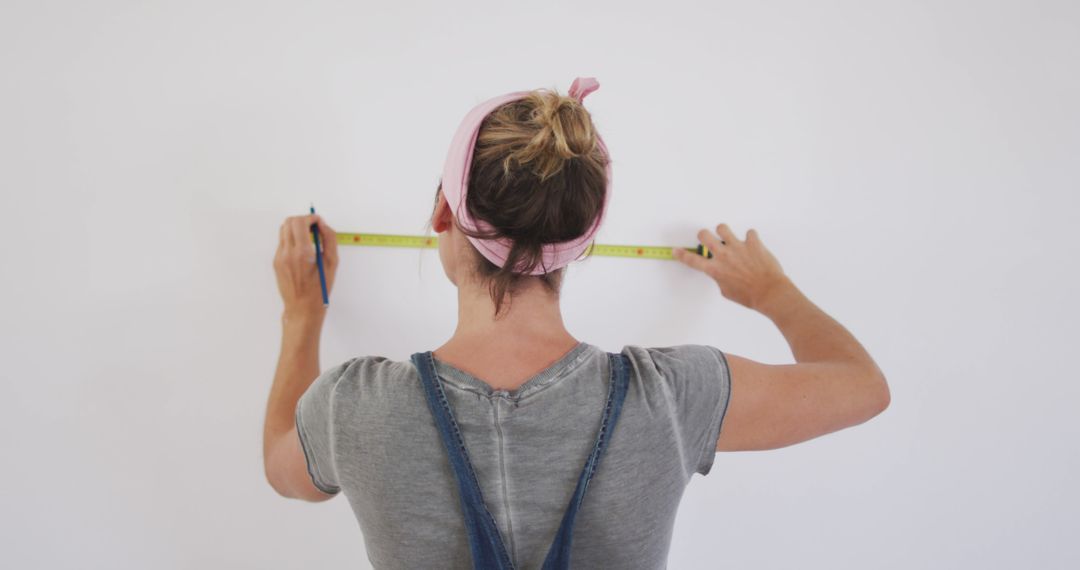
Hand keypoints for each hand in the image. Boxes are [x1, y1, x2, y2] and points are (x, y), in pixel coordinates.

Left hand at [273, 214, 338, 317]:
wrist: (302, 308)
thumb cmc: (319, 290)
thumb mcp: (332, 264)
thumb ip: (329, 240)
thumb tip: (323, 225)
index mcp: (302, 253)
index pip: (300, 222)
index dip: (311, 218)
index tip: (319, 222)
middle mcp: (287, 253)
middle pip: (289, 222)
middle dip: (303, 220)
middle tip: (314, 227)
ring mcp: (279, 257)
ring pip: (284, 230)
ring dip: (296, 228)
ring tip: (308, 238)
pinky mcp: (276, 262)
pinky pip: (282, 242)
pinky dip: (292, 239)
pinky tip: (302, 250)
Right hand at [672, 224, 790, 311]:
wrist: (770, 293)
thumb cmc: (750, 296)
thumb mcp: (727, 291)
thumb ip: (719, 278)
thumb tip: (720, 272)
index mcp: (715, 270)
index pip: (692, 260)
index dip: (682, 255)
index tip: (677, 251)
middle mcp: (723, 256)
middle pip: (704, 235)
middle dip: (703, 235)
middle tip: (708, 239)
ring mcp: (738, 247)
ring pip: (722, 227)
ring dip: (724, 232)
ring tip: (730, 239)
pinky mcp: (753, 243)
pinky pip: (750, 233)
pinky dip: (751, 238)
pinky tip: (753, 245)